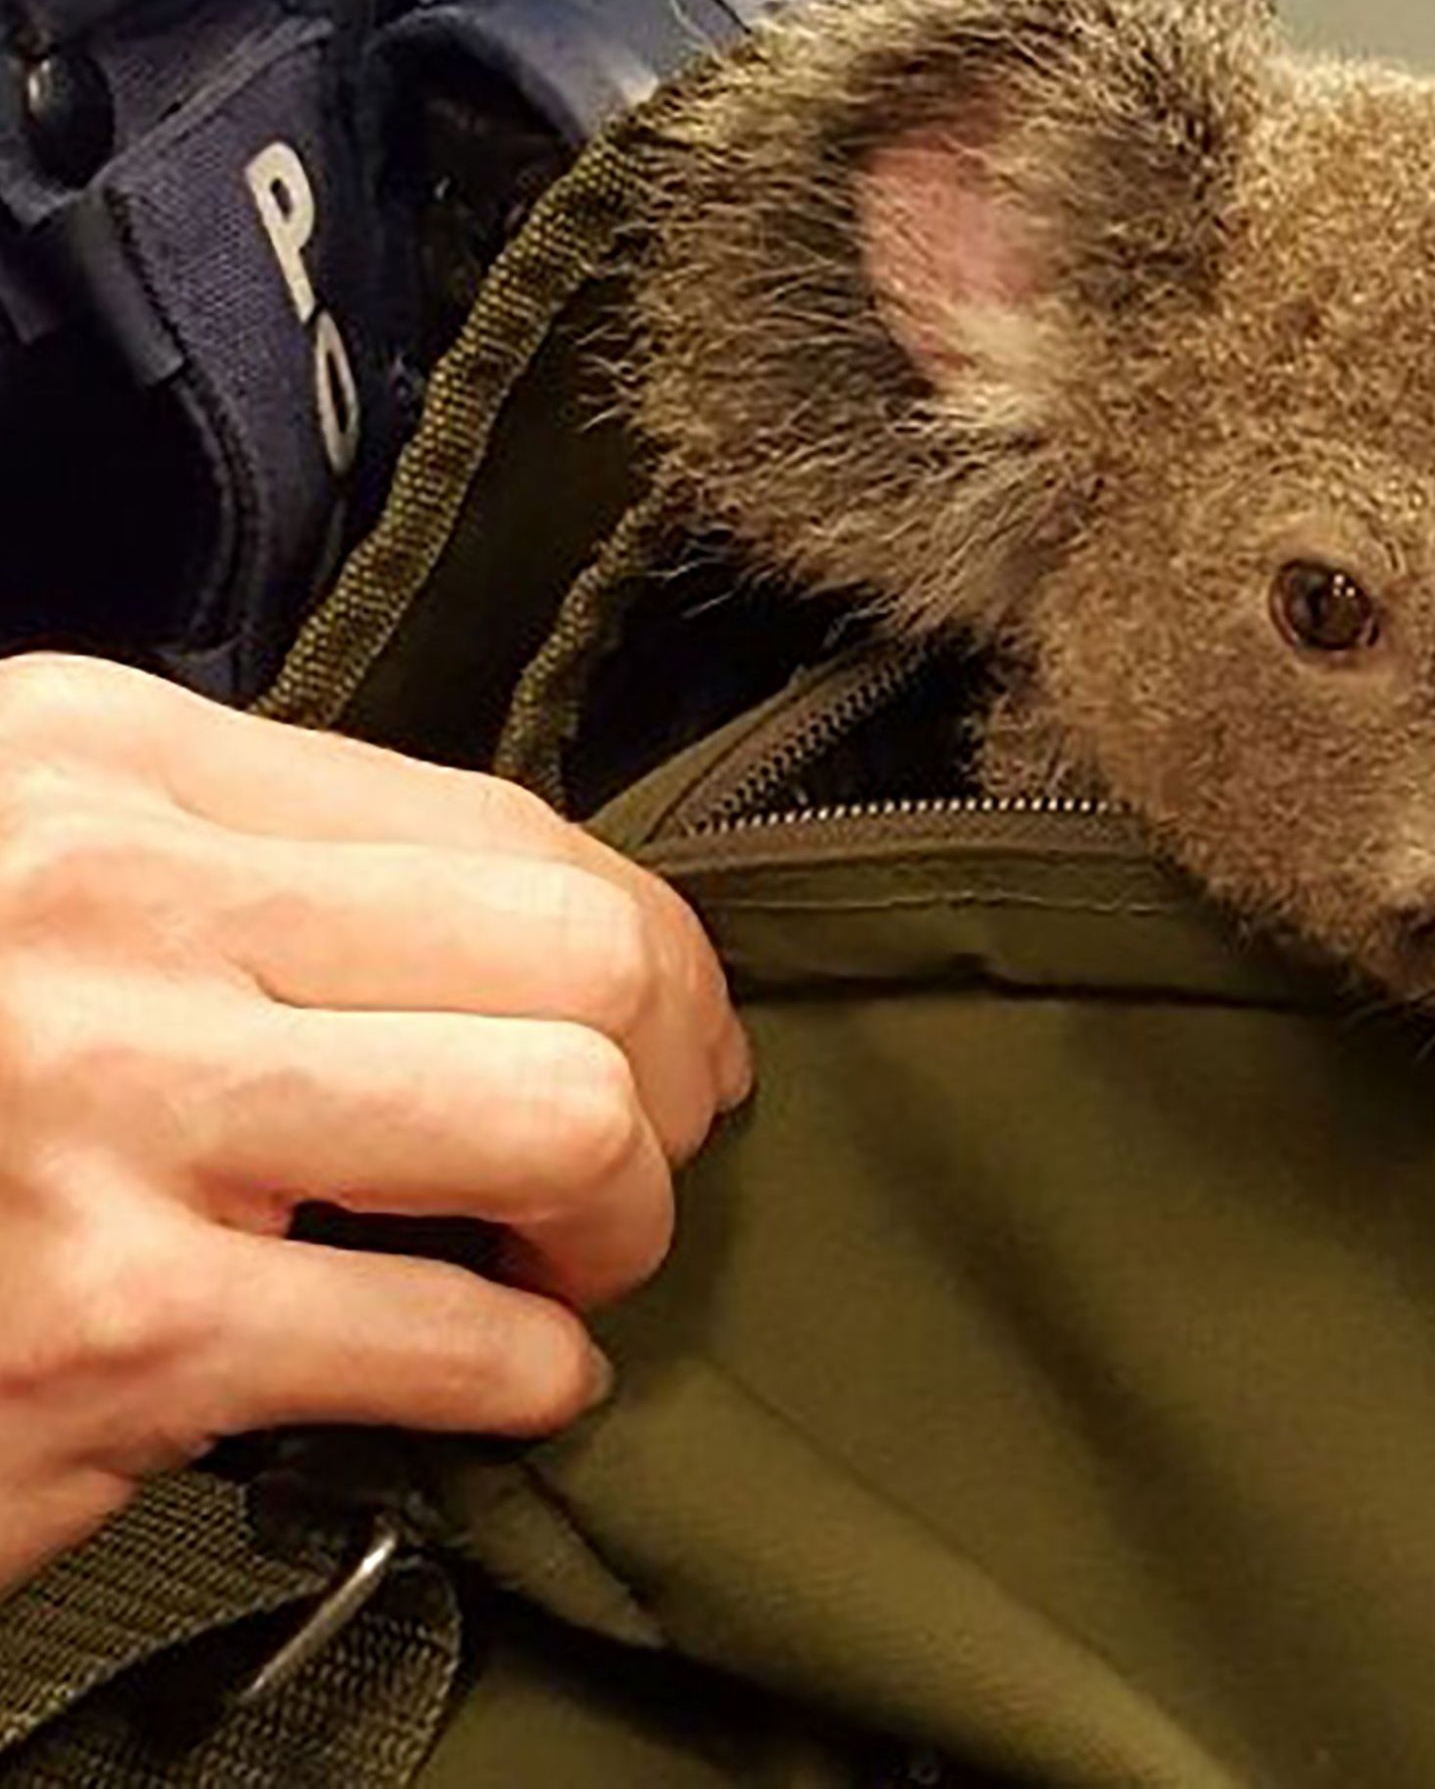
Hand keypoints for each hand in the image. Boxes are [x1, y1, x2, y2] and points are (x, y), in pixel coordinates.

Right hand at [0, 653, 749, 1594]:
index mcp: (97, 762)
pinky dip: (530, 1373)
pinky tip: (504, 1373)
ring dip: (620, 1221)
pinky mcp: (109, 1332)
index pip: (499, 824)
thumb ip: (255, 871)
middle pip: (577, 955)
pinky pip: (457, 1337)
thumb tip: (538, 935)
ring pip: (562, 1119)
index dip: (645, 942)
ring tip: (569, 1261)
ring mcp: (105, 1115)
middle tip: (644, 1152)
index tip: (668, 1029)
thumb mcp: (37, 880)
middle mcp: (105, 910)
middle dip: (671, 1073)